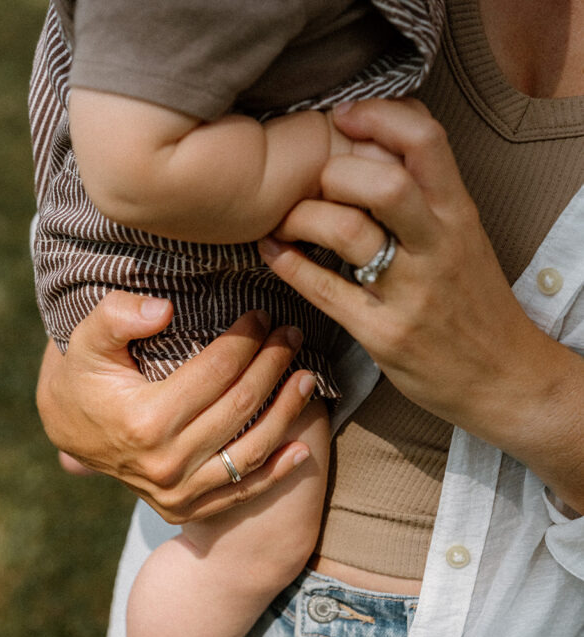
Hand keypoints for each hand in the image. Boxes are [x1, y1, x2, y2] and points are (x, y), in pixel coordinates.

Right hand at [36, 291, 316, 521]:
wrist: (68, 431)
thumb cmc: (84, 376)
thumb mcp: (86, 340)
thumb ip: (118, 316)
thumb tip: (165, 309)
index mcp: (145, 421)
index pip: (215, 373)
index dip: (245, 339)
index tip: (262, 315)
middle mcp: (165, 463)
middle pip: (239, 406)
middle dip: (273, 364)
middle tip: (292, 335)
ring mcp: (177, 492)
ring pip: (250, 451)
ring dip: (286, 413)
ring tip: (307, 378)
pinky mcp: (184, 510)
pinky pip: (240, 493)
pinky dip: (275, 473)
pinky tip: (301, 448)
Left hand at [260, 98, 583, 511]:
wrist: (505, 379)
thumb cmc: (476, 306)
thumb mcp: (465, 240)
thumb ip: (428, 200)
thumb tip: (376, 151)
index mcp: (459, 215)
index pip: (426, 141)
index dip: (378, 117)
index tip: (343, 117)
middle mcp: (438, 247)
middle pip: (382, 183)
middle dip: (334, 173)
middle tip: (312, 183)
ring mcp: (411, 293)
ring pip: (348, 233)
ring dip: (303, 217)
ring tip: (284, 219)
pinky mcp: (384, 335)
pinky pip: (326, 291)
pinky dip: (289, 265)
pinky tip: (272, 251)